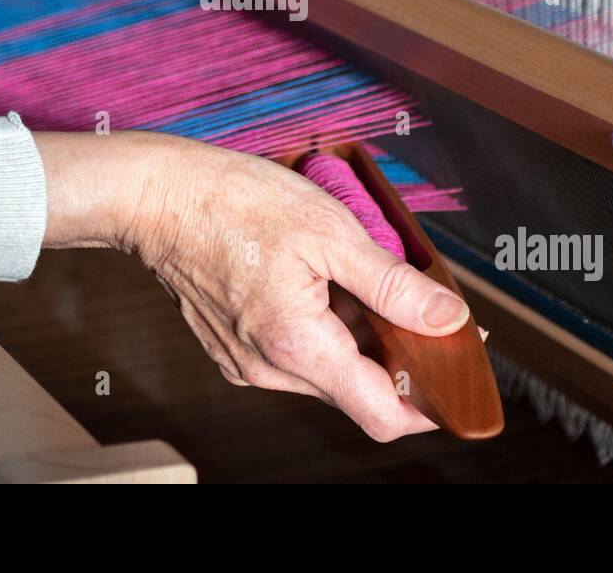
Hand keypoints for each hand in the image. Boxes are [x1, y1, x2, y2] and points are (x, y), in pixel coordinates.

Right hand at [36, 131, 474, 441]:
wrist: (157, 198)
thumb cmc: (235, 203)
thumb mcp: (330, 230)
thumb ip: (393, 284)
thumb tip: (448, 318)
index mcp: (298, 346)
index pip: (383, 416)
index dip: (430, 406)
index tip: (455, 375)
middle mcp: (269, 370)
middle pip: (358, 393)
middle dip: (397, 359)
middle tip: (421, 308)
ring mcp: (246, 363)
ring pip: (327, 374)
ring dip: (358, 341)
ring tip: (360, 282)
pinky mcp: (232, 350)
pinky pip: (296, 357)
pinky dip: (323, 332)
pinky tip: (320, 284)